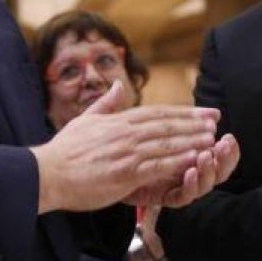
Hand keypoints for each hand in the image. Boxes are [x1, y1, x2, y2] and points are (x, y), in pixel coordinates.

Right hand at [32, 81, 219, 212]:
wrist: (46, 174)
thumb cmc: (64, 150)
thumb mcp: (85, 120)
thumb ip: (106, 103)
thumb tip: (120, 86)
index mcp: (118, 121)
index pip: (157, 112)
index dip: (183, 111)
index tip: (203, 111)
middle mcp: (125, 133)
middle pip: (166, 125)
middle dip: (194, 123)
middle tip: (215, 121)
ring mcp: (126, 153)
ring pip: (166, 143)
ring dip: (192, 140)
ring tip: (212, 139)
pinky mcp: (125, 173)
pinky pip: (158, 165)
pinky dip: (178, 161)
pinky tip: (194, 159)